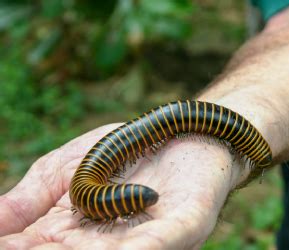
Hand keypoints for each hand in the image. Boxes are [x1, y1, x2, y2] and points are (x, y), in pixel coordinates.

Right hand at [0, 124, 248, 248]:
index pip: (42, 248)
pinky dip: (141, 249)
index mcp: (78, 234)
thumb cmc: (117, 151)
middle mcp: (111, 244)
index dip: (21, 247)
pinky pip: (161, 243)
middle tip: (21, 249)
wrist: (171, 128)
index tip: (7, 244)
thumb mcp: (61, 171)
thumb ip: (28, 199)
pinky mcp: (184, 226)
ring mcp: (149, 238)